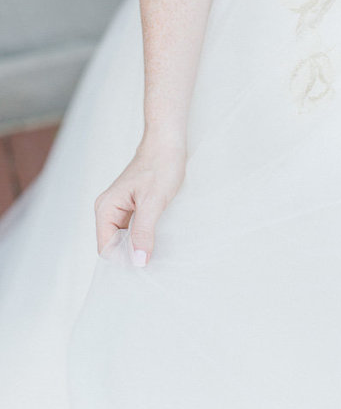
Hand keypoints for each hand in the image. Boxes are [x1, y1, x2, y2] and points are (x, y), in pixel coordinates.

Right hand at [94, 132, 186, 265]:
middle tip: (154, 259)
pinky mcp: (132, 206)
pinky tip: (158, 237)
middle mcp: (108, 209)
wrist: (168, 143)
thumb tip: (138, 261)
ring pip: (124, 238)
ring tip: (157, 248)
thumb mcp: (153, 202)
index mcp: (106, 208)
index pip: (106, 247)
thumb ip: (143, 232)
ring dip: (138, 245)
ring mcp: (119, 208)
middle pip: (114, 245)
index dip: (123, 259)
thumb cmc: (160, 166)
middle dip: (131, 254)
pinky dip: (144, 236)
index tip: (144, 265)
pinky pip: (133, 229)